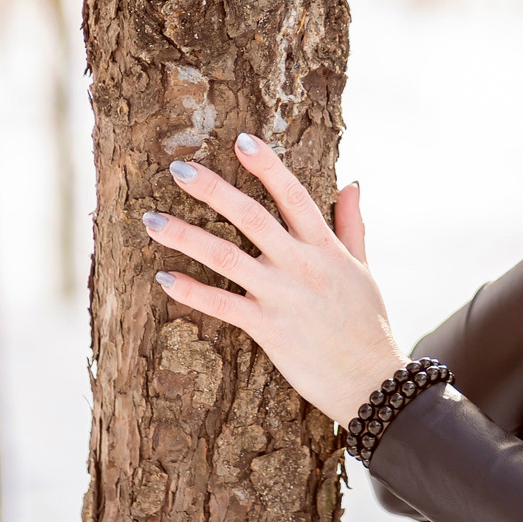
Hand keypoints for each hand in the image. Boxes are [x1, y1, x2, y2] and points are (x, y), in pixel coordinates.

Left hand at [144, 132, 404, 426]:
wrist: (371, 381)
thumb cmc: (368, 325)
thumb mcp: (363, 269)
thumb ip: (352, 225)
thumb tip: (352, 184)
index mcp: (324, 247)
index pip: (293, 195)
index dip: (267, 166)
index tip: (240, 140)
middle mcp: (300, 265)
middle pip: (251, 216)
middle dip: (213, 189)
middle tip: (178, 167)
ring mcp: (282, 296)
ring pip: (225, 256)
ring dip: (185, 236)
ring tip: (151, 220)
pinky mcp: (267, 329)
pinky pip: (221, 305)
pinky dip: (190, 291)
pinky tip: (163, 277)